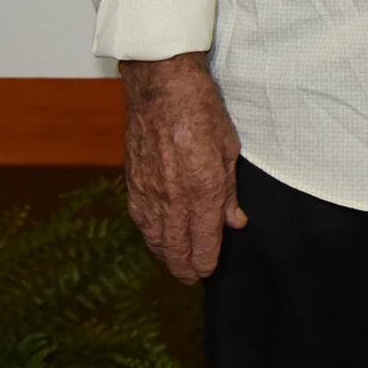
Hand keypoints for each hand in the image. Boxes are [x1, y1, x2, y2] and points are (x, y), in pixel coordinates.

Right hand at [119, 52, 244, 284]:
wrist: (161, 87)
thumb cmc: (201, 111)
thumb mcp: (229, 149)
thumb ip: (230, 190)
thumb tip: (235, 221)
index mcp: (203, 189)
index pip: (205, 240)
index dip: (207, 260)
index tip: (209, 271)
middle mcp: (173, 197)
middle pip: (176, 247)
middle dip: (185, 268)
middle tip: (191, 279)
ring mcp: (149, 192)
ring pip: (155, 238)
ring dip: (165, 256)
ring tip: (175, 266)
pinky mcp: (132, 183)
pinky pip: (141, 220)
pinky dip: (149, 236)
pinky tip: (155, 240)